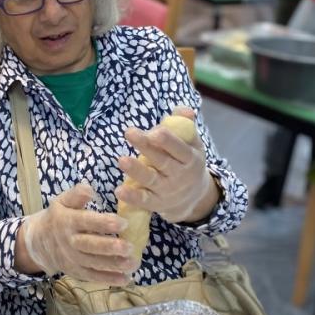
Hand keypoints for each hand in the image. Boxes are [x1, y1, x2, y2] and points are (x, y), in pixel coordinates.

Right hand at [22, 183, 136, 284]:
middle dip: (110, 247)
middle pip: (90, 246)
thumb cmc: (57, 217)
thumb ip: (77, 194)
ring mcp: (72, 259)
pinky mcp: (76, 272)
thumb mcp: (62, 201)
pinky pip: (93, 277)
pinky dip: (109, 279)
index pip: (86, 222)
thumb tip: (91, 189)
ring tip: (133, 263)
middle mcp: (69, 242)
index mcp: (67, 221)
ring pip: (94, 263)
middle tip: (130, 247)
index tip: (124, 223)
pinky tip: (125, 278)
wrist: (38, 242)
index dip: (104, 223)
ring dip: (114, 265)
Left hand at [115, 107, 214, 223]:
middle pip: (162, 161)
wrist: (195, 198)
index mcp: (190, 158)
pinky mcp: (156, 203)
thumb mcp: (192, 144)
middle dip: (146, 147)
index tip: (154, 132)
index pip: (180, 149)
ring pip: (151, 179)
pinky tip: (119, 190)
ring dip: (136, 170)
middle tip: (130, 132)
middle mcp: (180, 175)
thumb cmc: (187, 162)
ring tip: (122, 160)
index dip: (168, 141)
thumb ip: (185, 125)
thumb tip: (182, 110)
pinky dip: (132, 197)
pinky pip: (144, 200)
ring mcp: (167, 190)